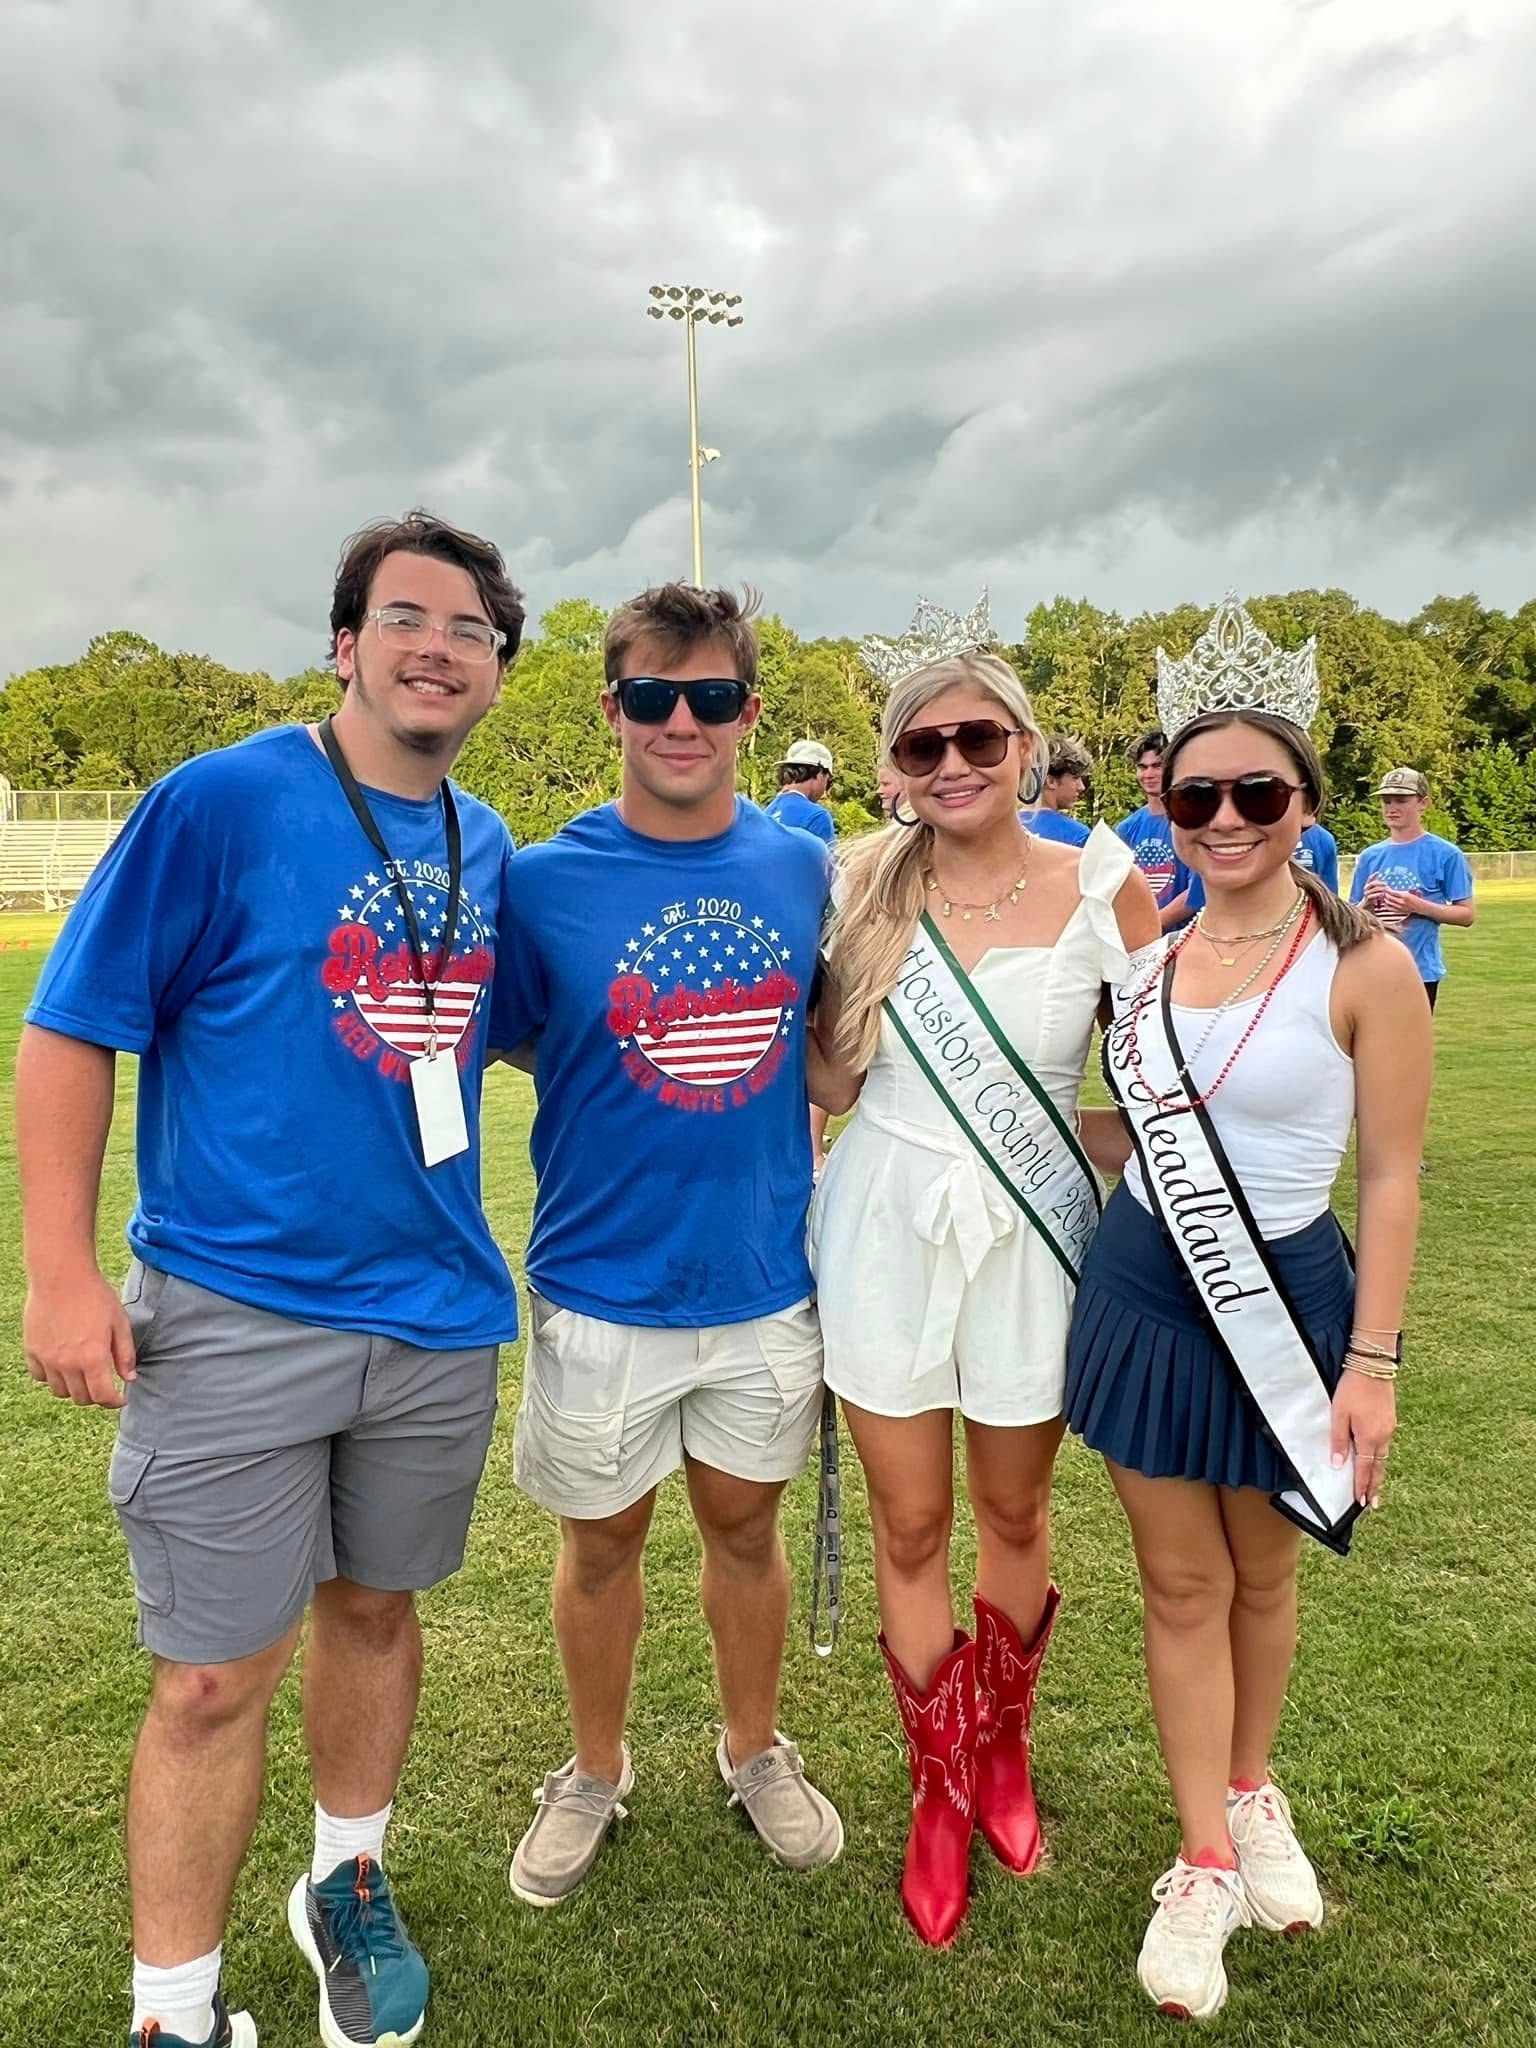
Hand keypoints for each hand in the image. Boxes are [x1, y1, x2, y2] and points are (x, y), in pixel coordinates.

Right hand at [24, 1268, 137, 1408]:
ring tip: (83, 1374)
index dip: (113, 1402)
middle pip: (81, 1398)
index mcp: (93, 1358)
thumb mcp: (120, 1322)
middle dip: (95, 1396)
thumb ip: (125, 1354)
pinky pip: (40, 1377)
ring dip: (74, 1388)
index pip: (102, 1397)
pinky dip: (52, 1377)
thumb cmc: (95, 1295)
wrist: (62, 1276)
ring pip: (60, 1391)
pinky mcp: (32, 1350)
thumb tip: (129, 1379)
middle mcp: (68, 1363)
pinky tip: (62, 1365)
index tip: (120, 1399)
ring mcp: (47, 1359)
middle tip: (103, 1385)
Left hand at [1329, 1371, 1395, 1508]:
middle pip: (1378, 1467)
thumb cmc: (1352, 1388)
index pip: (1365, 1468)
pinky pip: (1386, 1446)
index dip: (1362, 1485)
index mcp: (1369, 1436)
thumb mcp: (1339, 1413)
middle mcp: (1383, 1436)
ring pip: (1384, 1457)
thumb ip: (1339, 1440)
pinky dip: (1381, 1459)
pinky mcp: (1390, 1420)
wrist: (1373, 1366)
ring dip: (1379, 1474)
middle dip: (1374, 1486)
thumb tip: (1339, 1465)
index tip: (1361, 1502)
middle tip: (1372, 1504)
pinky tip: (1377, 1461)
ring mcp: (1389, 1428)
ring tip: (1375, 1489)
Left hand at [1375, 888, 1419, 917]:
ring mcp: (1399, 907)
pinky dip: (1386, 905)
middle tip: (1384, 891)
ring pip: (1388, 903)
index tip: (1386, 888)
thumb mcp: (1409, 892)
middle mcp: (1401, 902)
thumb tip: (1394, 887)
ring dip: (1385, 899)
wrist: (1419, 906)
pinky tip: (1385, 902)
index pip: (1393, 892)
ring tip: (1384, 896)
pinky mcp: (1399, 911)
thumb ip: (1401, 890)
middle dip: (1385, 894)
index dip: (1388, 890)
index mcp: (1405, 896)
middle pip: (1389, 897)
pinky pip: (1389, 908)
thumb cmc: (1415, 898)